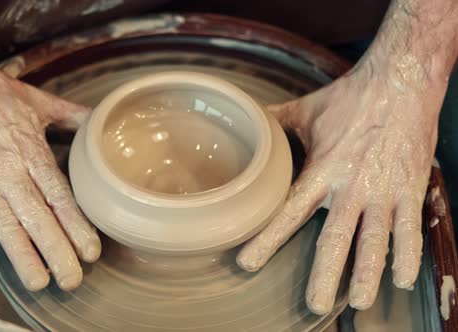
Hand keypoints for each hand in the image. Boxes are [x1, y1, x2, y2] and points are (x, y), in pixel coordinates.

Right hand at [0, 47, 100, 290]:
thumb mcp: (40, 101)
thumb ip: (74, 116)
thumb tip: (102, 121)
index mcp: (33, 153)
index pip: (61, 197)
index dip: (78, 226)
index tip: (93, 251)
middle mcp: (9, 171)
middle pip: (38, 218)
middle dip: (57, 252)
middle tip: (73, 279)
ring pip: (4, 224)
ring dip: (22, 256)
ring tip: (39, 282)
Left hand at [237, 58, 446, 313]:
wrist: (400, 83)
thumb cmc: (351, 98)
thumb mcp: (306, 110)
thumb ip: (276, 123)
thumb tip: (249, 121)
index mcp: (321, 170)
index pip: (289, 212)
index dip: (267, 239)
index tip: (248, 263)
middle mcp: (351, 187)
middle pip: (334, 239)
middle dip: (324, 275)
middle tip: (314, 304)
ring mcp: (383, 192)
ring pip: (374, 242)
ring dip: (366, 274)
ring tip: (357, 301)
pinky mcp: (410, 190)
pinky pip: (410, 230)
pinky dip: (408, 256)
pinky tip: (403, 280)